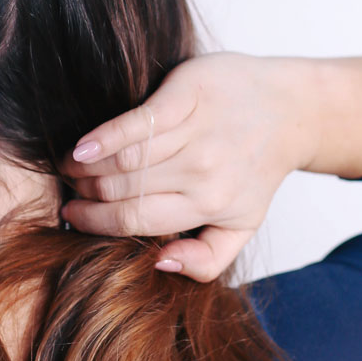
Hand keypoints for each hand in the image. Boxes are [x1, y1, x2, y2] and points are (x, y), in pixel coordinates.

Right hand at [57, 51, 319, 282]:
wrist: (290, 109)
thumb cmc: (257, 167)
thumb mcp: (242, 224)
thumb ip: (205, 259)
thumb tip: (159, 264)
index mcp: (212, 206)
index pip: (135, 221)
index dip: (95, 222)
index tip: (73, 215)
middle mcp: (204, 173)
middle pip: (124, 190)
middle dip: (87, 193)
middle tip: (71, 189)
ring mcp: (197, 133)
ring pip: (125, 159)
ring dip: (88, 166)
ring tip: (71, 165)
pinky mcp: (188, 96)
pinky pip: (137, 121)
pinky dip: (105, 136)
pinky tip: (82, 146)